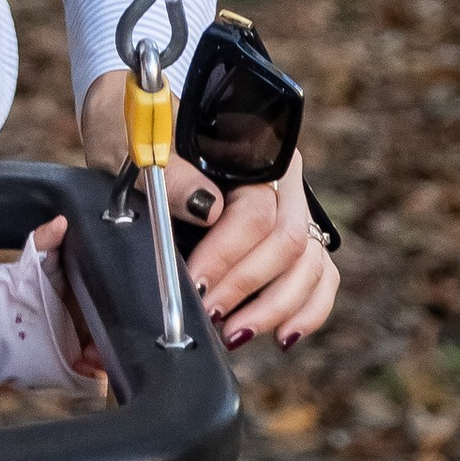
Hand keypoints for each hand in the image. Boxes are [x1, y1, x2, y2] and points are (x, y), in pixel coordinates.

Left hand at [28, 216, 103, 378]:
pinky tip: (86, 370)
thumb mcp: (37, 258)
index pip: (113, 304)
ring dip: (105, 359)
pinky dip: (93, 375)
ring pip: (108, 355)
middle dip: (114, 339)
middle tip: (102, 342)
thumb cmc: (23, 285)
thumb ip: (46, 238)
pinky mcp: (71, 363)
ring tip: (92, 357)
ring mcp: (82, 343)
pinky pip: (92, 374)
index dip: (118, 311)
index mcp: (88, 294)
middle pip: (114, 331)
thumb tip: (60, 222)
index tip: (114, 316)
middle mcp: (90, 319)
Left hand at [75, 74, 341, 352]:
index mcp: (252, 146)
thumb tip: (207, 207)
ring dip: (276, 307)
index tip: (195, 284)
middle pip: (289, 241)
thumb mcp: (139, 147)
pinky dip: (308, 309)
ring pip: (310, 263)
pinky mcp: (297, 235)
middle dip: (247, 287)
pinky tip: (283, 335)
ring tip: (234, 334)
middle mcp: (282, 177)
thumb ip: (171, 175)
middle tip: (209, 316)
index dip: (226, 254)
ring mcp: (294, 207)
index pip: (255, 209)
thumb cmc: (138, 133)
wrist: (142, 125)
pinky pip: (321, 274)